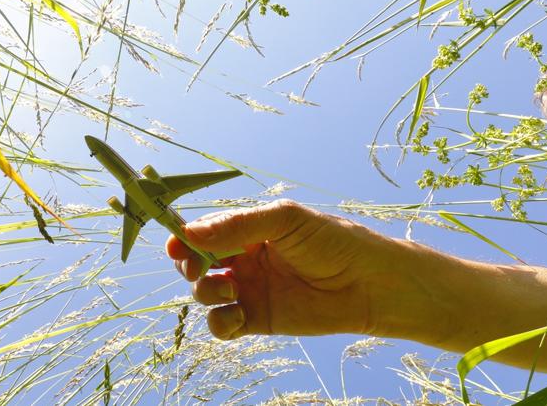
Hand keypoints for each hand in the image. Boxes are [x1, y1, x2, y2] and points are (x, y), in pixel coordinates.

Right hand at [167, 199, 413, 340]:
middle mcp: (242, 259)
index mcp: (246, 230)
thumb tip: (190, 233)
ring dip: (205, 292)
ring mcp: (248, 290)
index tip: (176, 244)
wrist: (370, 284)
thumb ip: (237, 226)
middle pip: (195, 263)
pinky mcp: (257, 319)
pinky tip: (237, 314)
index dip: (184, 238)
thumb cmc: (333, 241)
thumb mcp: (283, 221)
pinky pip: (222, 325)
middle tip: (197, 269)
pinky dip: (220, 322)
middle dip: (188, 265)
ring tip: (232, 288)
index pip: (202, 232)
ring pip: (204, 294)